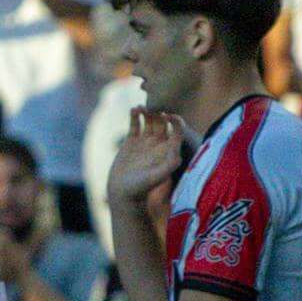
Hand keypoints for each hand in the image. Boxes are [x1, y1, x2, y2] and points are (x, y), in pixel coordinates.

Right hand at [104, 106, 187, 220]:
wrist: (123, 194)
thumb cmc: (141, 188)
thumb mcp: (156, 177)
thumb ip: (168, 166)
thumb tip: (178, 156)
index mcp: (168, 150)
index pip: (177, 130)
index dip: (176, 120)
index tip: (167, 115)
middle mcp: (158, 144)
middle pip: (162, 122)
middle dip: (159, 112)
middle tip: (153, 107)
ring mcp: (144, 142)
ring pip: (149, 120)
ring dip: (147, 111)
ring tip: (141, 108)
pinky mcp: (131, 142)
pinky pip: (135, 124)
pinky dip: (134, 115)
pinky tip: (133, 110)